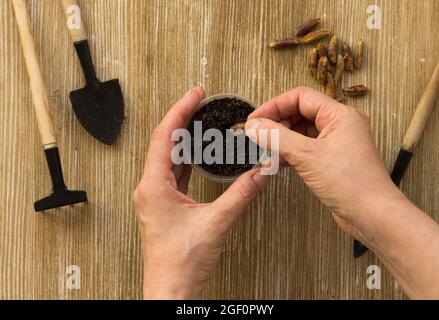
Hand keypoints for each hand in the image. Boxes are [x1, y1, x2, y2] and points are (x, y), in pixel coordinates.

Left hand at [133, 87, 269, 299]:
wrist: (170, 289)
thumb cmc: (180, 262)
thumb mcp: (216, 223)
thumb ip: (241, 194)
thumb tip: (261, 172)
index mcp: (154, 186)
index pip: (164, 136)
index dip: (180, 111)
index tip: (194, 94)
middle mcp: (150, 188)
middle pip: (164, 142)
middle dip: (181, 119)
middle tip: (199, 101)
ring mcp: (155, 197)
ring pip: (167, 157)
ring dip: (182, 138)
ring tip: (198, 120)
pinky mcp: (163, 205)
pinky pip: (171, 172)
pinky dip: (184, 157)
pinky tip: (195, 153)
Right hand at [246, 86, 399, 244]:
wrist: (372, 215)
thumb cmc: (350, 183)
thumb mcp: (306, 155)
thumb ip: (277, 137)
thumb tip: (254, 125)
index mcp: (340, 115)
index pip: (301, 98)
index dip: (275, 106)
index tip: (255, 120)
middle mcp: (340, 125)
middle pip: (300, 114)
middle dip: (277, 125)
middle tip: (257, 136)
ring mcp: (336, 144)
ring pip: (301, 133)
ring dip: (282, 141)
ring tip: (265, 153)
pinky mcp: (332, 161)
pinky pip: (306, 150)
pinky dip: (290, 154)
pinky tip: (277, 164)